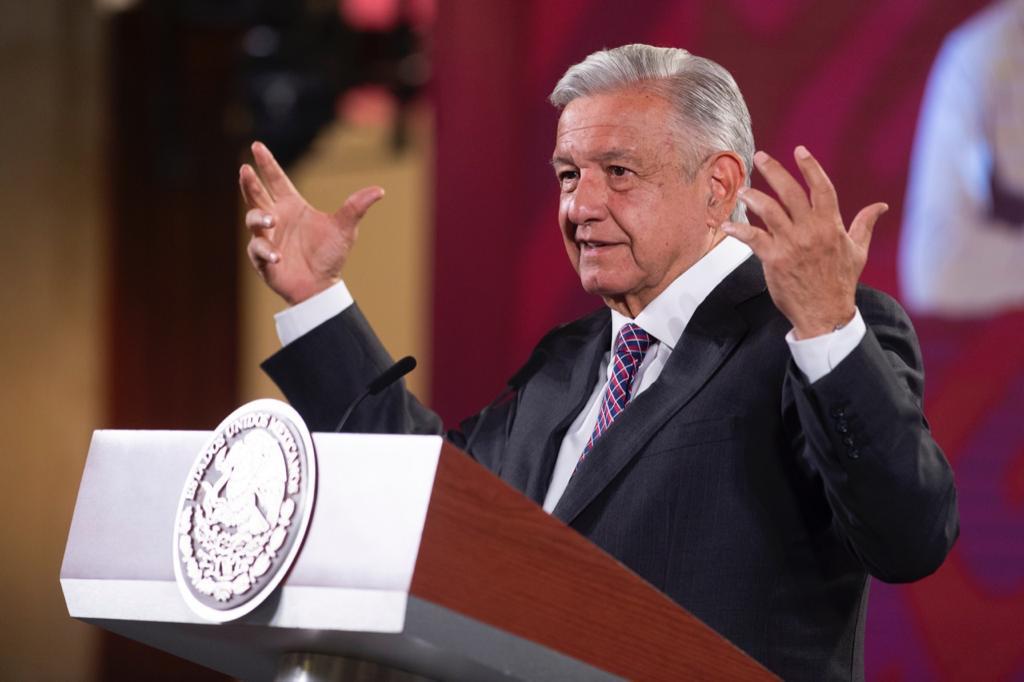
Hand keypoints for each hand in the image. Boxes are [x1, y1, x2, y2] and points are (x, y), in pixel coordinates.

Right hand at [239, 141, 384, 304]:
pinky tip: (278, 256)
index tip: (256, 145)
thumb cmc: (330, 255)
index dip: (266, 163)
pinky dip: (265, 250)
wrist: (321, 286)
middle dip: (250, 182)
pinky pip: (258, 249)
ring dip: (258, 218)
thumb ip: (356, 208)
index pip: (276, 179)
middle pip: (256, 194)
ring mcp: (267, 237)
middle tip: (245, 170)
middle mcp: (276, 218)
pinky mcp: (262, 258)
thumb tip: (379, 190)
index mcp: (292, 206)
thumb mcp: (345, 229)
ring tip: (271, 222)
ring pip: (252, 219)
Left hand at [721, 146, 887, 338]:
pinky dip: (738, 230)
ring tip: (742, 190)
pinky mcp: (775, 260)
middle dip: (774, 171)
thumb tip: (881, 206)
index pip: (822, 188)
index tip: (799, 150)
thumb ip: (865, 224)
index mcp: (832, 225)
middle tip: (760, 157)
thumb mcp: (858, 251)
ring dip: (753, 197)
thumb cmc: (841, 283)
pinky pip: (753, 238)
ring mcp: (792, 244)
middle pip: (791, 192)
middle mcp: (812, 231)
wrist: (825, 314)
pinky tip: (726, 225)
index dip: (810, 167)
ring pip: (769, 211)